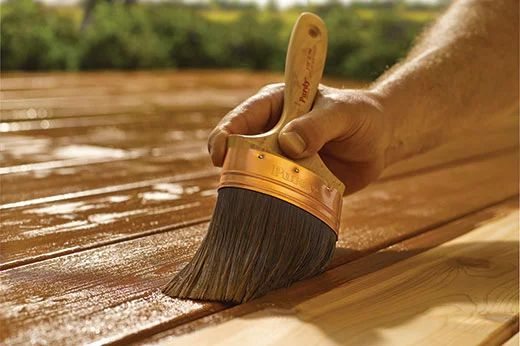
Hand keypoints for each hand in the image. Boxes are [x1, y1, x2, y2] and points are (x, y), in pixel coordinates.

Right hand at [208, 83, 391, 193]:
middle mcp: (272, 130)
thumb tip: (288, 144)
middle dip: (232, 164)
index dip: (225, 133)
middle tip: (231, 183)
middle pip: (239, 148)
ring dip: (250, 187)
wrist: (380, 142)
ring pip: (253, 173)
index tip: (219, 153)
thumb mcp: (343, 114)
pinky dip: (270, 202)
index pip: (243, 117)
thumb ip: (318, 125)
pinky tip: (270, 213)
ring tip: (250, 202)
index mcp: (277, 104)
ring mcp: (279, 158)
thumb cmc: (360, 117)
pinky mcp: (289, 180)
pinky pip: (273, 192)